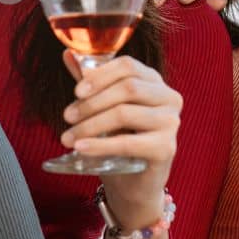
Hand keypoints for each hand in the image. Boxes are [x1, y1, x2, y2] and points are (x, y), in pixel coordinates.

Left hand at [59, 51, 181, 222]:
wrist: (131, 184)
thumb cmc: (117, 140)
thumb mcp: (101, 108)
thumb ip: (89, 82)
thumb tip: (68, 54)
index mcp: (154, 81)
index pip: (128, 66)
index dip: (100, 75)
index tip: (77, 91)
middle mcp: (169, 98)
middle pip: (127, 88)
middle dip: (91, 102)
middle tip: (67, 117)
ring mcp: (171, 122)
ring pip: (124, 113)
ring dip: (90, 125)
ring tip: (67, 137)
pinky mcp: (167, 148)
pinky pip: (128, 142)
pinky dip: (100, 145)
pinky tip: (81, 148)